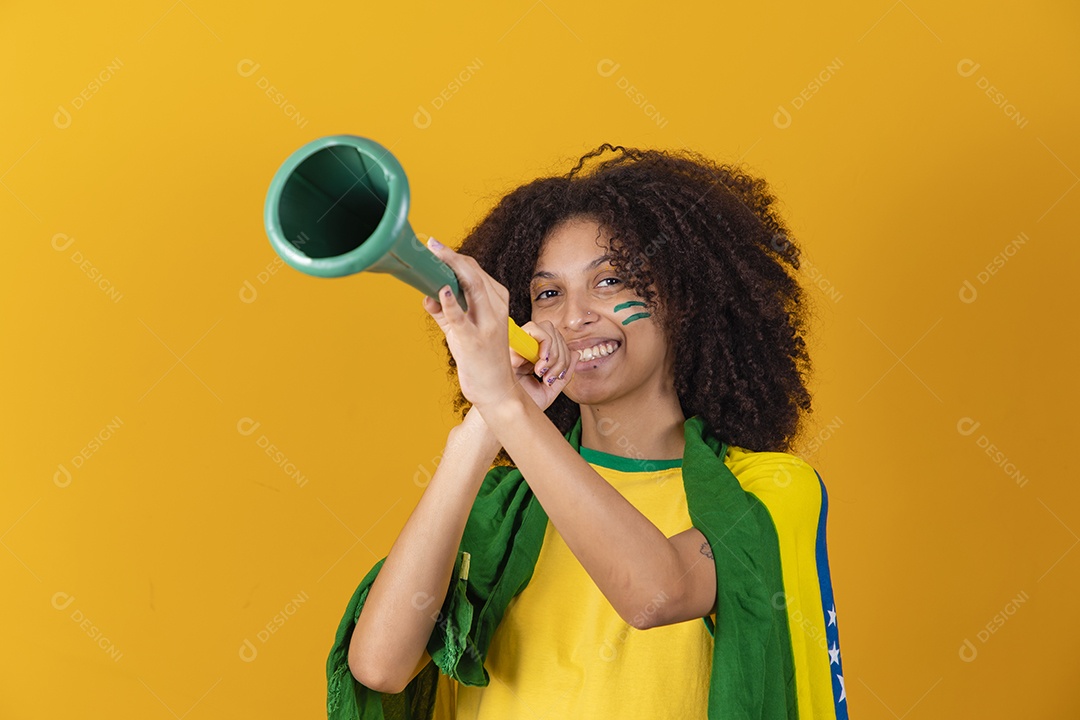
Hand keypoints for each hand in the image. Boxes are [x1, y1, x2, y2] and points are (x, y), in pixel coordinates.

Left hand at [420, 237, 522, 409]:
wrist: (497, 391)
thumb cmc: (481, 360)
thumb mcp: (462, 332)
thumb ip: (446, 314)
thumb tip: (427, 296)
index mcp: (498, 302)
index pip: (476, 270)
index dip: (455, 256)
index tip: (436, 247)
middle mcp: (496, 309)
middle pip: (474, 272)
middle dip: (451, 256)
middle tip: (431, 244)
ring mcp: (487, 324)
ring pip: (472, 286)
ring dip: (451, 268)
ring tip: (433, 256)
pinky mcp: (474, 340)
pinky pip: (460, 317)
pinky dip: (450, 303)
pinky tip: (441, 291)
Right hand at [508, 320, 577, 410]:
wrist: (509, 414)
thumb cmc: (524, 404)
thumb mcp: (549, 390)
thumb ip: (564, 373)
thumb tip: (576, 353)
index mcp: (533, 355)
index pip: (556, 339)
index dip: (565, 355)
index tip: (558, 377)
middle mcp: (525, 346)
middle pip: (553, 331)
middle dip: (561, 356)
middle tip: (550, 377)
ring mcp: (517, 342)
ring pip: (546, 328)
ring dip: (553, 352)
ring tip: (542, 373)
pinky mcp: (510, 342)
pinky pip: (533, 329)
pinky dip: (545, 343)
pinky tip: (539, 364)